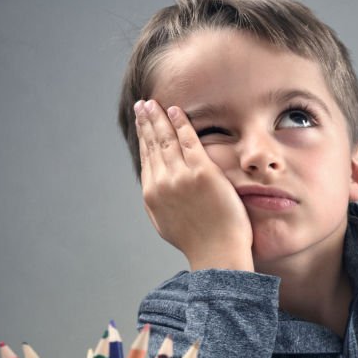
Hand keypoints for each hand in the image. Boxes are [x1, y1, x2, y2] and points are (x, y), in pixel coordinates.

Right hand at [135, 99, 253, 270]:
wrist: (217, 252)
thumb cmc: (199, 242)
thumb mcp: (167, 223)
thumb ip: (160, 203)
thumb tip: (155, 190)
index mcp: (152, 195)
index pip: (146, 158)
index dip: (142, 138)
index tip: (140, 123)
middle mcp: (162, 183)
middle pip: (152, 145)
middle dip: (146, 122)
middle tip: (143, 105)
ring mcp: (181, 176)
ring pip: (166, 139)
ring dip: (159, 118)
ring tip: (154, 104)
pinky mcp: (202, 172)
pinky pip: (189, 140)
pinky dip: (181, 123)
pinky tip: (176, 110)